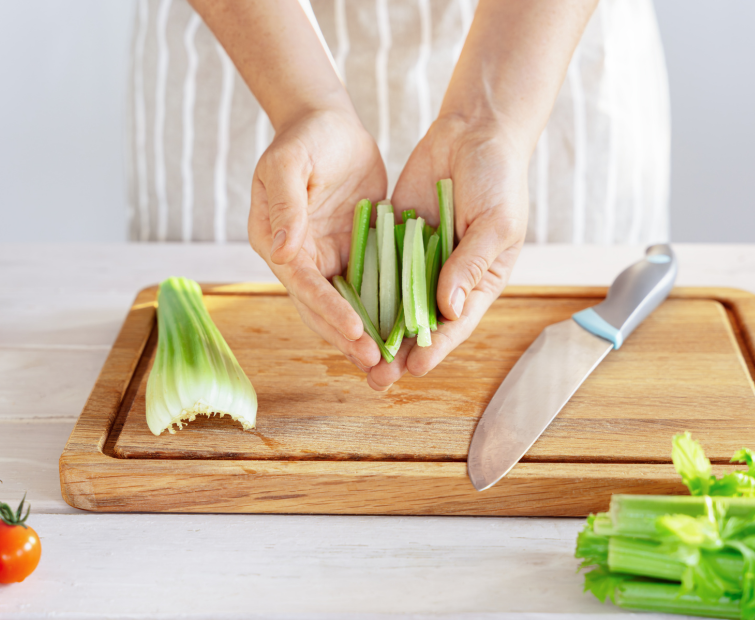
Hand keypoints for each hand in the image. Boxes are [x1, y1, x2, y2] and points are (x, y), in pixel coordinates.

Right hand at [248, 107, 387, 372]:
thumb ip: (286, 205)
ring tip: (390, 362)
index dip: (329, 310)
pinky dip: (383, 307)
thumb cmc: (304, 137)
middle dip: (348, 337)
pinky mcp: (352, 251)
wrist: (327, 123)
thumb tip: (283, 251)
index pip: (304, 285)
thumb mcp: (289, 163)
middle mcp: (300, 259)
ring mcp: (327, 258)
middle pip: (323, 307)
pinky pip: (369, 285)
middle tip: (377, 363)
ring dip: (366, 332)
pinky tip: (405, 327)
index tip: (356, 331)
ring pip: (347, 304)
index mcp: (277, 242)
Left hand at [367, 114, 528, 390]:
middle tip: (377, 378)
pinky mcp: (396, 237)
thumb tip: (448, 311)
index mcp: (480, 280)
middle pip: (422, 321)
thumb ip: (471, 265)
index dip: (436, 348)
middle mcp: (448, 276)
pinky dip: (365, 288)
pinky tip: (345, 308)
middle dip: (400, 351)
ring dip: (377, 327)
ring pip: (396, 300)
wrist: (474, 130)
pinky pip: (379, 266)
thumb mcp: (495, 223)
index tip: (415, 370)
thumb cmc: (499, 179)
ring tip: (356, 354)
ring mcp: (419, 257)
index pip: (457, 323)